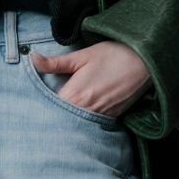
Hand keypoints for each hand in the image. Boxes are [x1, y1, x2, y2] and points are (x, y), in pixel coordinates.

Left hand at [29, 39, 152, 117]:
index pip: (49, 109)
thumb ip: (55, 62)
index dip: (40, 106)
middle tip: (44, 110)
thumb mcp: (83, 56)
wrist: (145, 62)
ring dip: (69, 118)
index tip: (33, 104)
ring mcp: (100, 117)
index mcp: (75, 96)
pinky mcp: (112, 118)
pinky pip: (91, 122)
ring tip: (62, 111)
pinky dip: (84, 119)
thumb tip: (32, 59)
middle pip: (61, 119)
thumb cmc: (114, 55)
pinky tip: (83, 111)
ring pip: (76, 123)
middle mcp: (86, 111)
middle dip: (53, 114)